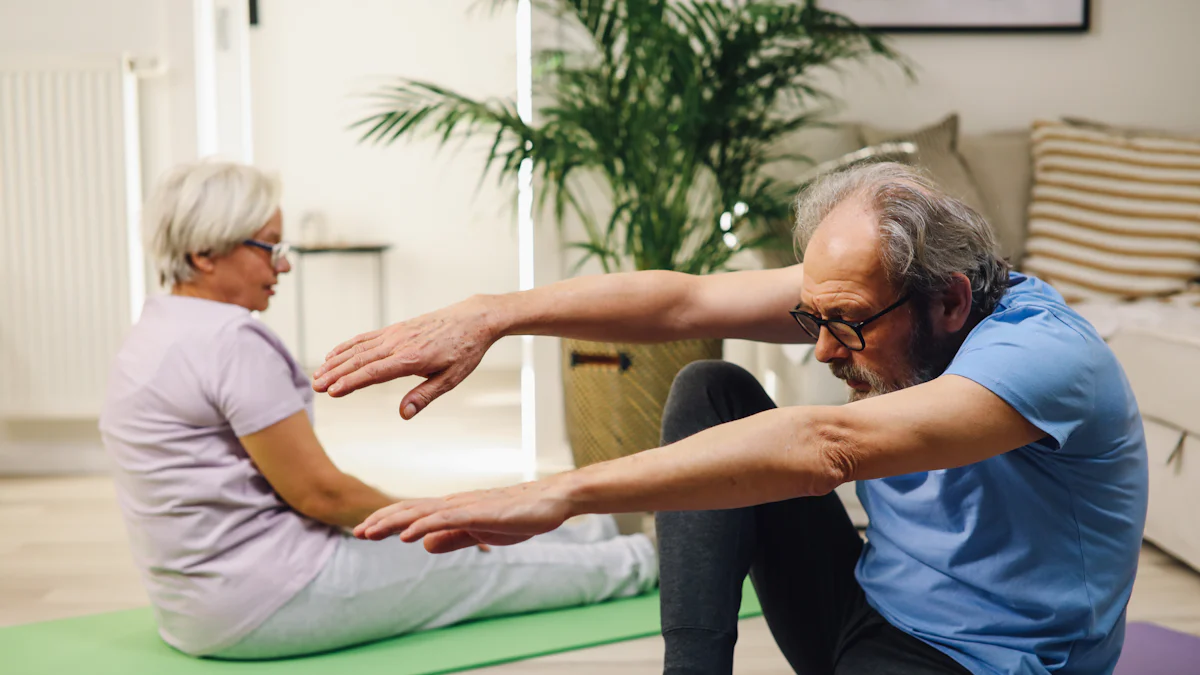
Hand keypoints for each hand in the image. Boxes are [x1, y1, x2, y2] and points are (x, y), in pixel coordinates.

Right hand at [312, 296, 497, 418]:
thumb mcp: (451, 378)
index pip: (374, 372)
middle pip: (360, 360)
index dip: (351, 382)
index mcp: (412, 359)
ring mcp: (395, 334)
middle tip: (315, 386)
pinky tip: (334, 354)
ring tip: (318, 374)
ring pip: (359, 348)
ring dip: (336, 361)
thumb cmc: (465, 351)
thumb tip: (404, 414)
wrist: (473, 319)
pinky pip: (366, 337)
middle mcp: (399, 344)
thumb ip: (425, 395)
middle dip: (336, 374)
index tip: (332, 392)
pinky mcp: (396, 329)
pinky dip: (348, 346)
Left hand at [352, 480, 575, 552]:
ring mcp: (466, 506)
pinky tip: (407, 535)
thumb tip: (424, 544)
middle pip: (411, 510)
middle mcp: (455, 503)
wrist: (551, 501)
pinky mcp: (480, 513)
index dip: (388, 521)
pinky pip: (446, 519)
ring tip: (370, 531)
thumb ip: (453, 537)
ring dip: (394, 522)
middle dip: (382, 521)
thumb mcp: (479, 532)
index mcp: (454, 509)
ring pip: (422, 512)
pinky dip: (424, 525)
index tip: (365, 531)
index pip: (414, 513)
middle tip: (357, 532)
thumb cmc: (519, 515)